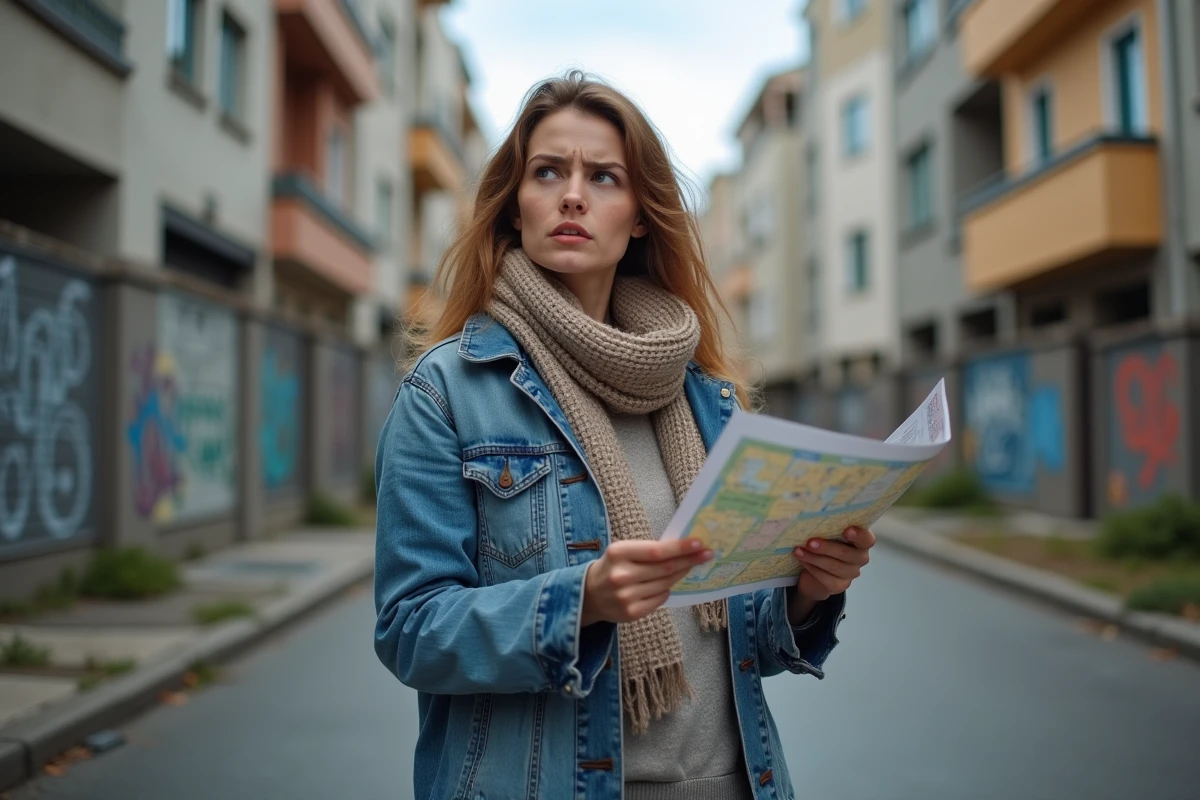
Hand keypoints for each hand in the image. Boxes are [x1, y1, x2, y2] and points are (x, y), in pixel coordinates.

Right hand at [581, 539, 712, 625]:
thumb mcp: (623, 551)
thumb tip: (683, 548)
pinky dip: (667, 590)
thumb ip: (648, 550)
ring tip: (690, 566)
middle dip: (689, 560)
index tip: (699, 543)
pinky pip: (660, 599)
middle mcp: (621, 576)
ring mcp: (626, 597)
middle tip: (707, 554)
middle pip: (665, 568)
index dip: (680, 548)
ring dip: (680, 574)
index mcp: (619, 553)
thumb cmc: (612, 567)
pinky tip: (666, 584)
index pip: (657, 551)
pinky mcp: (631, 613)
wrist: (588, 594)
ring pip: (665, 584)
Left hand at [788, 526, 873, 622]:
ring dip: (814, 558)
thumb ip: (827, 527)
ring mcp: (852, 573)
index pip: (866, 539)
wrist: (815, 569)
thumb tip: (812, 519)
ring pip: (834, 567)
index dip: (858, 535)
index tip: (846, 530)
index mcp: (861, 541)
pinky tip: (802, 561)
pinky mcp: (840, 585)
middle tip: (809, 542)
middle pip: (846, 554)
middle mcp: (860, 557)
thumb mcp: (827, 533)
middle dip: (826, 547)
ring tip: (798, 551)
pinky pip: (826, 578)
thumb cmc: (824, 542)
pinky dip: (812, 568)